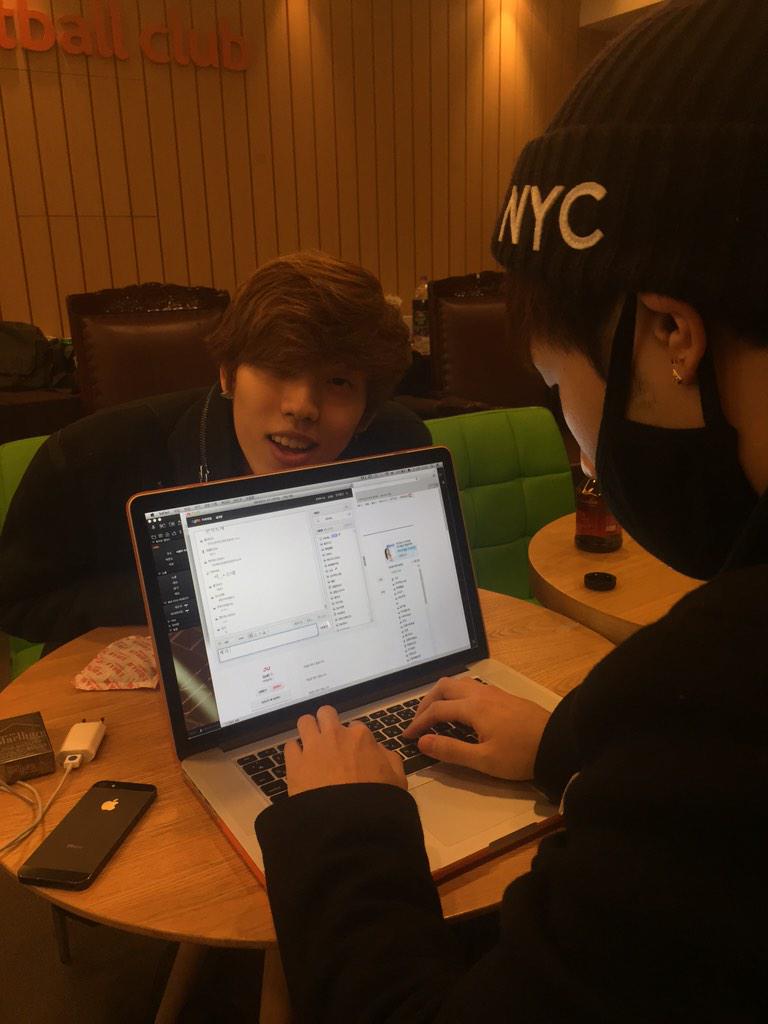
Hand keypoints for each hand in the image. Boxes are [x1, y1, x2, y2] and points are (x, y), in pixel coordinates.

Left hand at [285, 705, 406, 796]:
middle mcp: (334, 735)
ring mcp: (312, 747)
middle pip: (326, 713)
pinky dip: (295, 753)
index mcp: (360, 736)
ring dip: (308, 731)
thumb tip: (378, 749)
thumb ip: (389, 759)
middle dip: (327, 723)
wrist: (349, 825)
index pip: (354, 726)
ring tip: (311, 746)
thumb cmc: (377, 802)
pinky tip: (300, 764)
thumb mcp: (397, 780)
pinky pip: (290, 746)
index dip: (352, 739)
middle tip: (329, 741)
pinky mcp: (294, 763)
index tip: (351, 752)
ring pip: (304, 722)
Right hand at [402, 676, 550, 780]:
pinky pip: (471, 687)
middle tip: (418, 721)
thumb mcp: (484, 760)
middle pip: (444, 687)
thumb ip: (451, 750)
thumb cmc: (520, 755)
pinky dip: (456, 695)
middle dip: (426, 702)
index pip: (436, 710)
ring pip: (458, 683)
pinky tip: (460, 711)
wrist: (557, 743)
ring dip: (442, 696)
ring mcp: (493, 692)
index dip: (419, 723)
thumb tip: (422, 741)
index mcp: (473, 708)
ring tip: (435, 714)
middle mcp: (480, 694)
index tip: (407, 737)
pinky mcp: (503, 696)